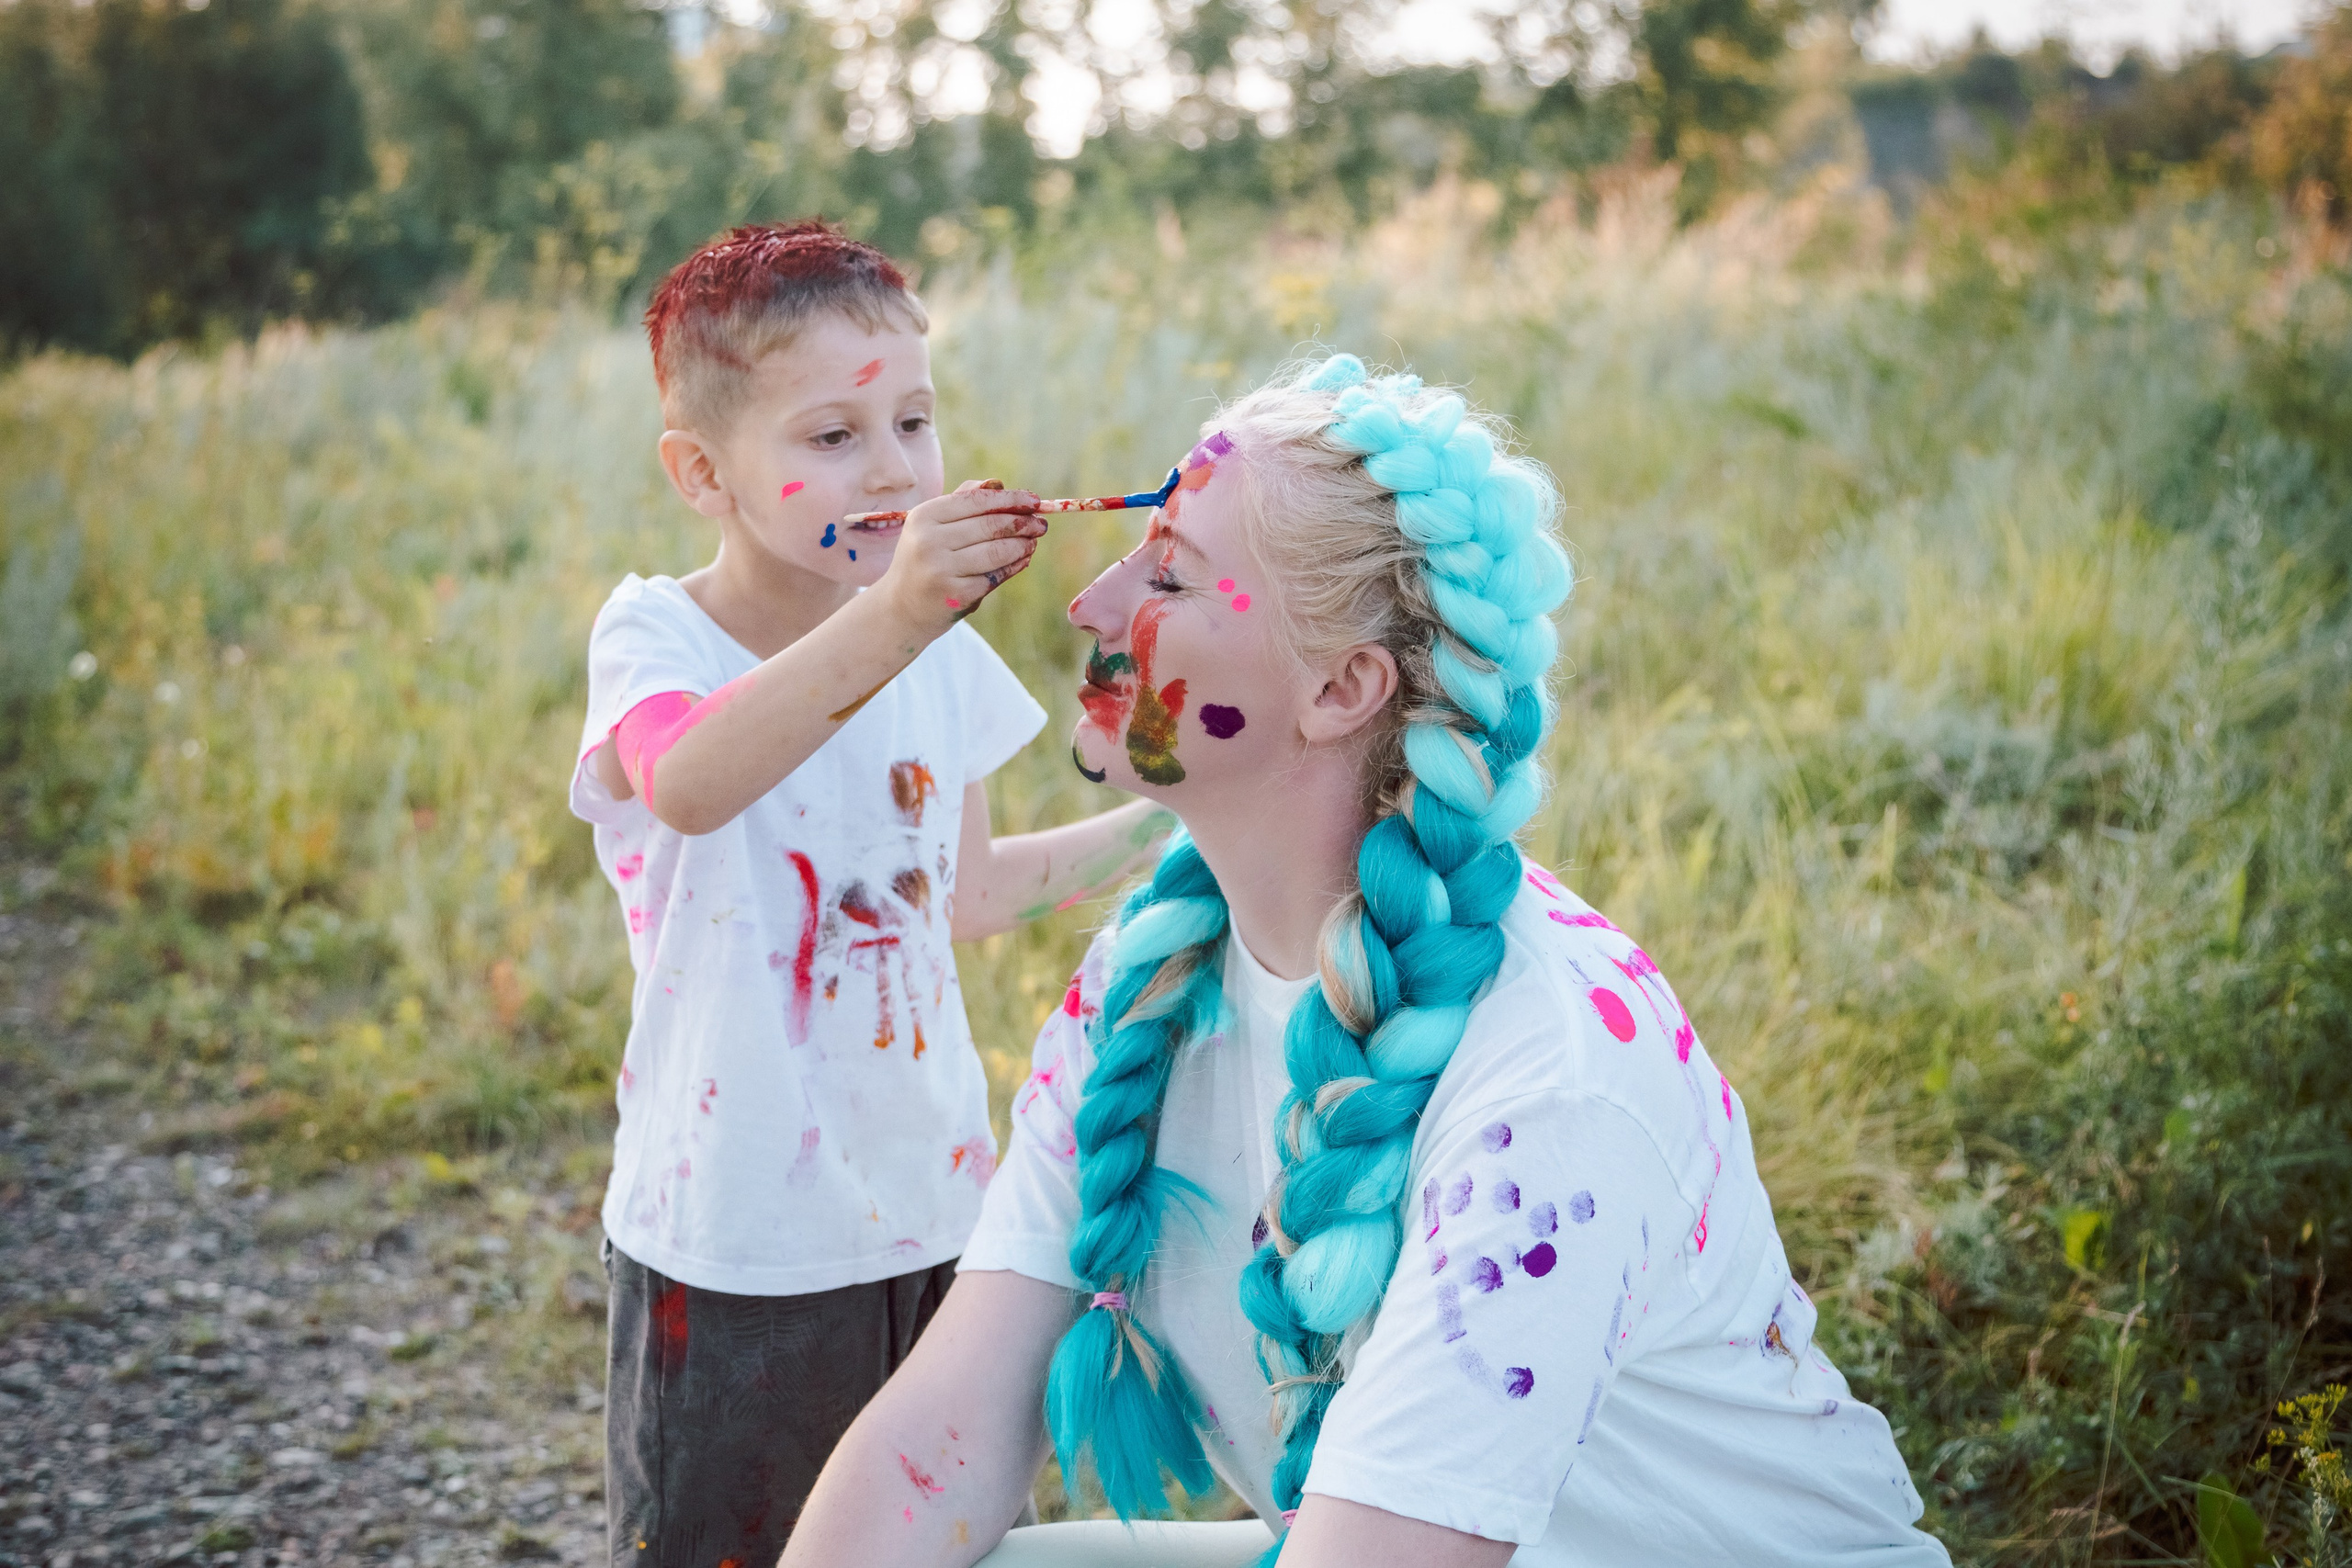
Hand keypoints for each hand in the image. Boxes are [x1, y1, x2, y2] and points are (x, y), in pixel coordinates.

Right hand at [879, 479, 1045, 635]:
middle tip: (1041, 525)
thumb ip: (963, 501)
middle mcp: (929, 541)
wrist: (901, 607)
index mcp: (924, 516)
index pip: (977, 501)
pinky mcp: (956, 595)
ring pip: (997, 551)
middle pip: (991, 525)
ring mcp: (942, 570)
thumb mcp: (932, 525)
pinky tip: (1022, 560)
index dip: (1011, 500)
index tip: (1034, 501)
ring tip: (1033, 542)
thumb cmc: (924, 558)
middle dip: (1023, 523)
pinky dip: (1014, 566)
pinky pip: (996, 576)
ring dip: (1023, 545)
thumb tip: (999, 484)